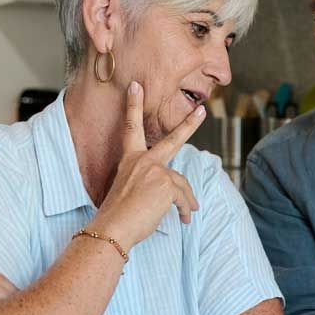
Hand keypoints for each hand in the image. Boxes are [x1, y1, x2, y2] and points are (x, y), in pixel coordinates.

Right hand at [90, 81, 205, 249]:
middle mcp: (143, 161)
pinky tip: (184, 219)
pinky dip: (186, 210)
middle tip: (201, 111)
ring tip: (187, 215)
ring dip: (186, 201)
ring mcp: (155, 171)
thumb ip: (148, 183)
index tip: (137, 86)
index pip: (131, 128)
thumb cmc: (117, 216)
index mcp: (130, 160)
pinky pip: (184, 198)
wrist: (113, 228)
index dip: (134, 105)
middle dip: (189, 124)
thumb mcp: (130, 192)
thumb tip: (173, 193)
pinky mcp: (166, 185)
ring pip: (181, 184)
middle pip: (172, 139)